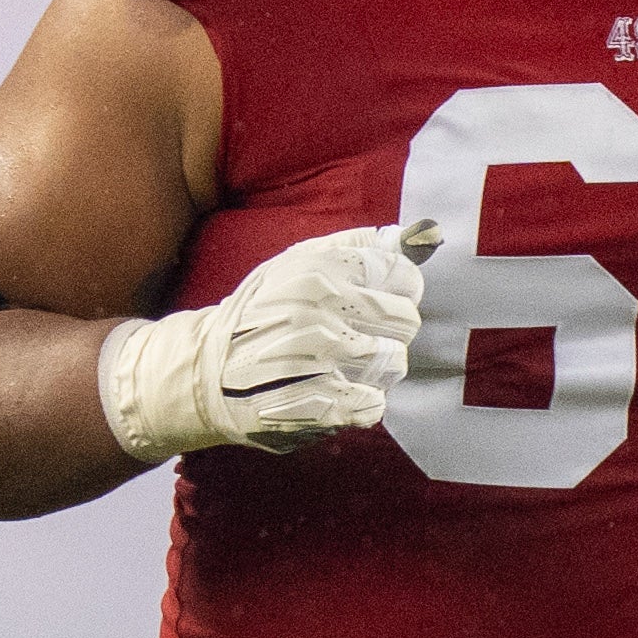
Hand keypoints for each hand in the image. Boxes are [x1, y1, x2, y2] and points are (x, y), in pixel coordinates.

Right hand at [97, 222, 438, 460]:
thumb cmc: (266, 311)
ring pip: (393, 364)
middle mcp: (316, 310)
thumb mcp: (304, 263)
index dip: (400, 292)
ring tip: (344, 365)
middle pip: (405, 321)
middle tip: (358, 336)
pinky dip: (364, 403)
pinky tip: (340, 393)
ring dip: (377, 369)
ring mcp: (314, 360)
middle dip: (390, 331)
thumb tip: (429, 232)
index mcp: (317, 269)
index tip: (378, 301)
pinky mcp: (312, 404)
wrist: (207, 371)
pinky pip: (373, 405)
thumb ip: (367, 247)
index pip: (404, 276)